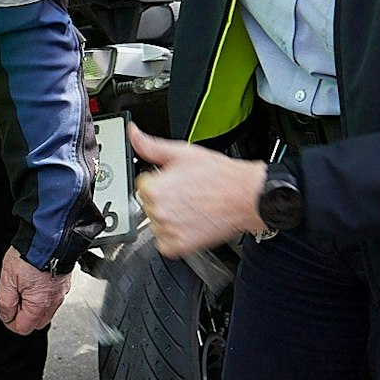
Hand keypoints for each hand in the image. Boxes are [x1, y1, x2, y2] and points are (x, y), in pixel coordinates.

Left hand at [0, 247, 72, 334]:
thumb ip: (5, 302)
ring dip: (32, 305)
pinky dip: (42, 295)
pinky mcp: (63, 283)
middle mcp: (53, 302)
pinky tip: (34, 281)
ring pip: (45, 311)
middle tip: (14, 298)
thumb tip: (6, 316)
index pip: (22, 328)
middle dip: (22, 316)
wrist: (49, 237)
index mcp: (38, 305)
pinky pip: (51, 298)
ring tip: (23, 286)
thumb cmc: (29, 254)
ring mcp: (60, 293)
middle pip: (35, 323)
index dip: (10, 321)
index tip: (5, 311)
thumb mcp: (7, 279)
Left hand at [128, 124, 267, 256]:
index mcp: (154, 188)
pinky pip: (165, 244)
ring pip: (156, 225)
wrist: (246, 197)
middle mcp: (159, 211)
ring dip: (168, 219)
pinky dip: (174, 237)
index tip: (174, 182)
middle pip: (149, 205)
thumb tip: (132, 133)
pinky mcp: (180, 246)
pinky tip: (189, 224)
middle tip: (186, 194)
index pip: (142, 186)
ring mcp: (169, 231)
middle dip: (164, 199)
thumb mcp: (182, 153)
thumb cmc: (220, 176)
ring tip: (190, 208)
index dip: (159, 181)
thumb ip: (150, 145)